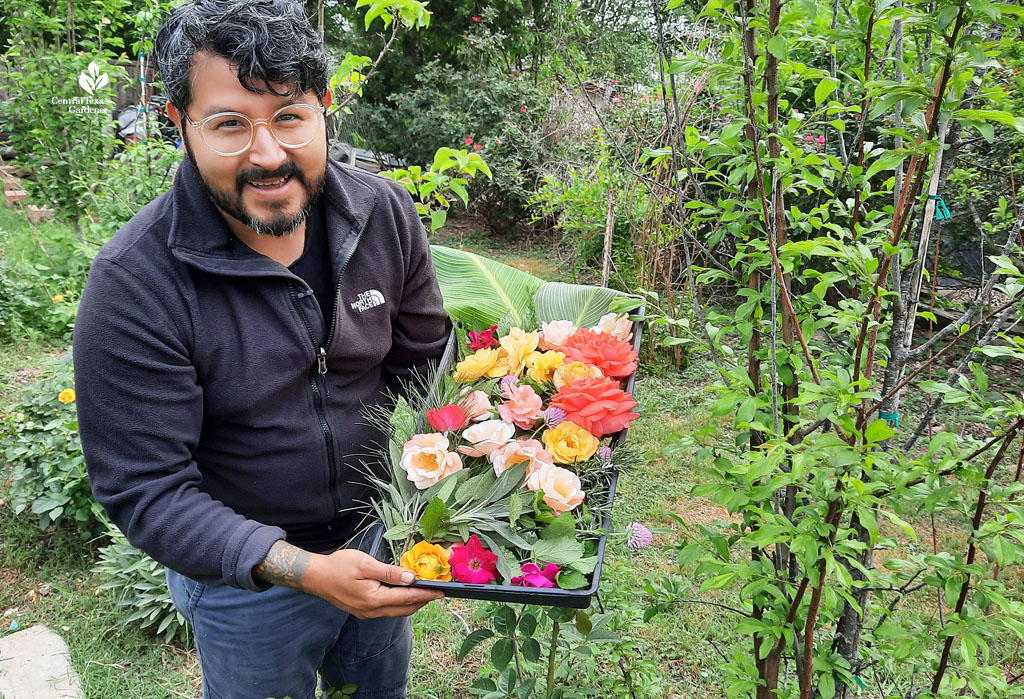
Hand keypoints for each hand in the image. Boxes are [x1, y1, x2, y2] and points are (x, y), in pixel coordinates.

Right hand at [304, 548, 443, 617]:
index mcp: (374, 599)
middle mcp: (372, 611)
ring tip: (425, 592)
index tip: (441, 591)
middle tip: (438, 592)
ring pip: (397, 611)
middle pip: (405, 608)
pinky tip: (404, 594)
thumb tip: (411, 578)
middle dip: (423, 600)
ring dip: (412, 603)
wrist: (315, 577)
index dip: (426, 593)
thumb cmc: (338, 566)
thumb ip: (389, 573)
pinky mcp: (363, 611)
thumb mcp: (365, 564)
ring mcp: (367, 613)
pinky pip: (388, 610)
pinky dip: (400, 603)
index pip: (408, 597)